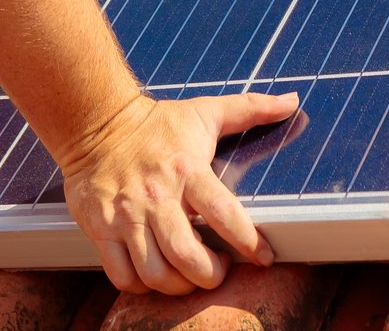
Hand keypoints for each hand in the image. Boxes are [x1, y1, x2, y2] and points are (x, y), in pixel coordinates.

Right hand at [59, 91, 300, 294]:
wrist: (95, 120)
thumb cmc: (157, 123)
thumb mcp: (205, 112)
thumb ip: (251, 108)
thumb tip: (293, 101)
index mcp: (187, 169)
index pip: (223, 212)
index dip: (248, 241)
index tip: (264, 257)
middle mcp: (156, 196)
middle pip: (188, 257)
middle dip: (212, 276)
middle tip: (219, 268)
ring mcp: (126, 215)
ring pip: (156, 274)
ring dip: (179, 286)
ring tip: (189, 274)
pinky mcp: (100, 229)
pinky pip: (122, 276)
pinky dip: (142, 286)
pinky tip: (154, 273)